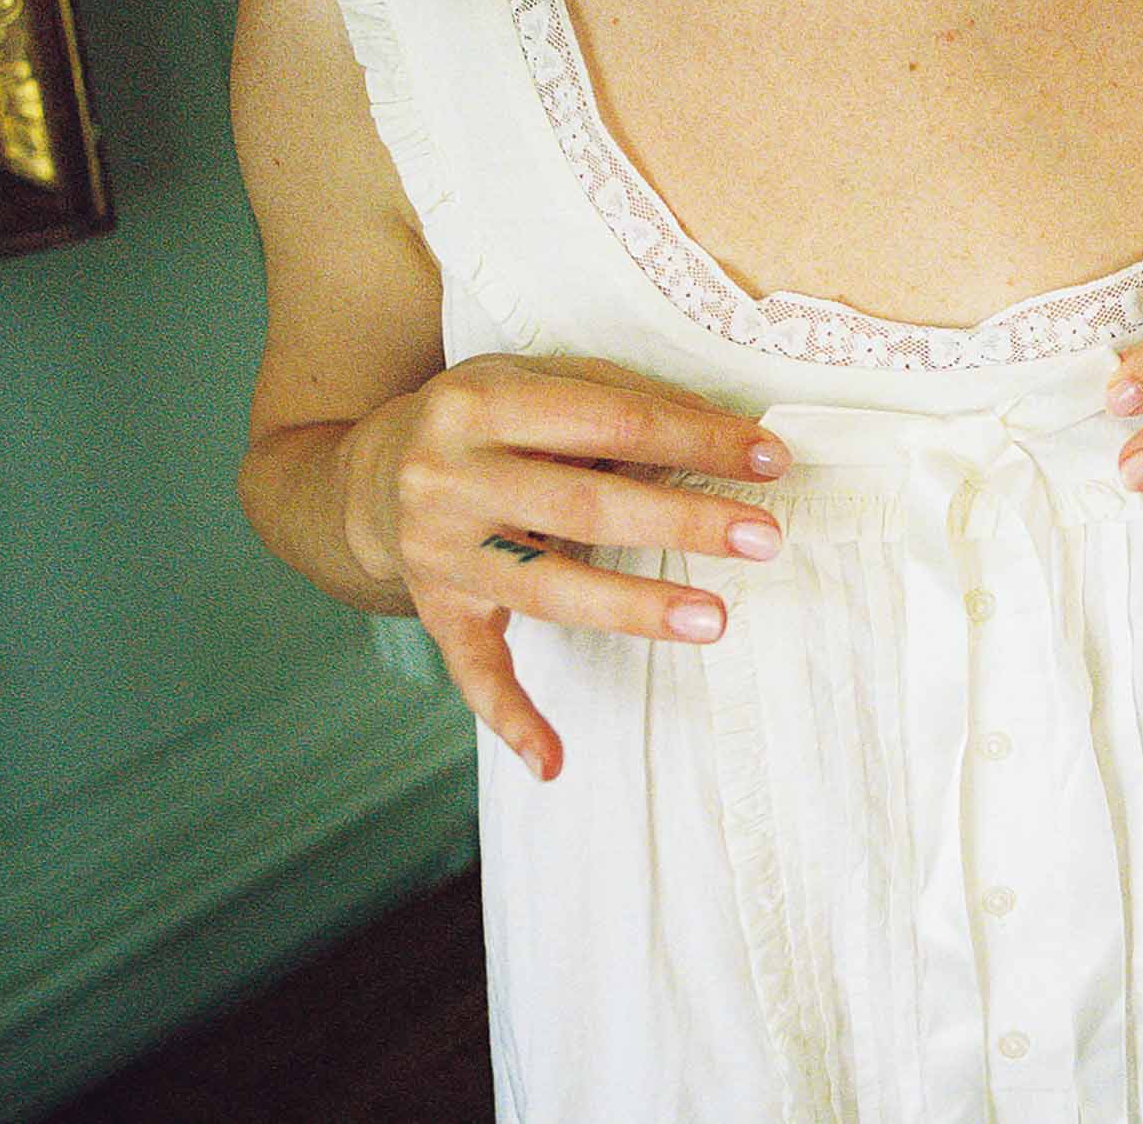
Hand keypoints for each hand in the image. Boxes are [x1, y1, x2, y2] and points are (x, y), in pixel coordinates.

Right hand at [342, 353, 792, 782]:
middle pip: (586, 505)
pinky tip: (554, 762)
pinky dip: (512, 719)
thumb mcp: (534, 381)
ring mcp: (439, 550)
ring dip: (635, 608)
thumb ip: (621, 399)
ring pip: (549, 587)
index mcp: (482, 401)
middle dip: (682, 521)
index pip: (612, 420)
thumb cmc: (489, 421)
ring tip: (715, 620)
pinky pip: (476, 672)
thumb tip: (729, 432)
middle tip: (763, 537)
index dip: (695, 440)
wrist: (373, 471)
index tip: (769, 460)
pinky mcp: (437, 610)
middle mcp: (449, 476)